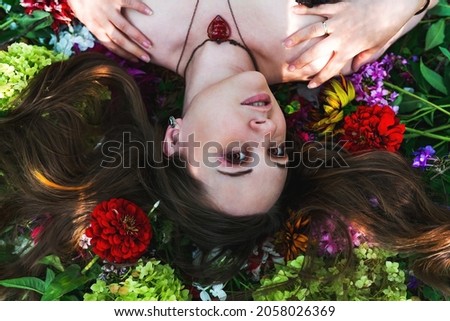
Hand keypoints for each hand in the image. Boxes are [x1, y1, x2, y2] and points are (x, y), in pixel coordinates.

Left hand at [68, 0, 152, 61]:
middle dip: (134, 50)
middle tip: (146, 58)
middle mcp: (101, 20)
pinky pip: (129, 2)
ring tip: (149, 45)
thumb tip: (108, 39)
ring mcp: (107, 8)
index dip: (124, 55)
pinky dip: (140, 7)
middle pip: (120, 40)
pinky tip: (150, 13)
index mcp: (94, 27)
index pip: (111, 46)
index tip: (136, 61)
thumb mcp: (84, 16)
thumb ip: (96, 27)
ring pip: (124, 27)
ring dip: (138, 37)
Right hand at [284, 0, 425, 87]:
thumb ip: (363, 57)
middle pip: (316, 52)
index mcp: (349, 49)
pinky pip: (319, 9)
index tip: (309, 85)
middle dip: (302, 61)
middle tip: (289, 67)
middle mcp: (340, 37)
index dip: (320, 78)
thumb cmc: (387, 27)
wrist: (393, 4)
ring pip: (313, 31)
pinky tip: (293, 9)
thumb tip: (354, 68)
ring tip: (285, 44)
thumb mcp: (376, 47)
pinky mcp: (339, 7)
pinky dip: (306, 9)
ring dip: (297, 38)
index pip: (331, 68)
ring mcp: (338, 21)